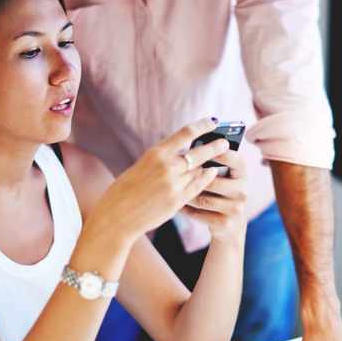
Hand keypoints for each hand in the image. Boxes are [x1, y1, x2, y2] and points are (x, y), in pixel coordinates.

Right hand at [88, 118, 229, 241]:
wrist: (115, 218)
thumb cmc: (123, 191)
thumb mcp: (139, 167)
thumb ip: (160, 160)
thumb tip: (181, 154)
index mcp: (155, 154)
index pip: (185, 133)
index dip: (203, 125)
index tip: (214, 121)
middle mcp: (166, 167)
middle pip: (198, 153)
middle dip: (215, 146)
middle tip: (225, 142)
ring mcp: (173, 186)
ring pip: (198, 171)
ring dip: (208, 164)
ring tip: (218, 159)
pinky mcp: (177, 202)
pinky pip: (197, 187)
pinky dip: (205, 179)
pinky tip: (211, 173)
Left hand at [181, 149, 247, 243]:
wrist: (231, 223)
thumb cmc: (221, 190)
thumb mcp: (224, 175)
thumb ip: (214, 162)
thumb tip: (193, 149)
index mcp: (242, 174)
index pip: (238, 161)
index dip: (223, 155)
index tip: (204, 148)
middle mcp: (242, 191)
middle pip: (214, 182)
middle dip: (193, 179)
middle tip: (176, 174)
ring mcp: (235, 208)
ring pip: (203, 199)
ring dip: (186, 194)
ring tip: (173, 189)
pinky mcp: (225, 223)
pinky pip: (199, 213)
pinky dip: (186, 208)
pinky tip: (177, 203)